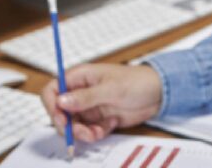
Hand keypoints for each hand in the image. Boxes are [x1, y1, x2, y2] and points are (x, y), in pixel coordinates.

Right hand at [41, 63, 161, 142]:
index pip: (52, 90)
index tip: (61, 119)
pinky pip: (88, 131)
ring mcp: (89, 106)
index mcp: (80, 77)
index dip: (52, 105)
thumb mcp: (111, 89)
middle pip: (60, 112)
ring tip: (97, 132)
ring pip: (73, 125)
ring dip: (82, 133)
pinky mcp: (99, 118)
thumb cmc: (137, 81)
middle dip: (68, 125)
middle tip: (82, 133)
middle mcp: (81, 92)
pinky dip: (95, 133)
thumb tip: (62, 101)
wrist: (159, 93)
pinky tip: (108, 126)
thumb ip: (85, 97)